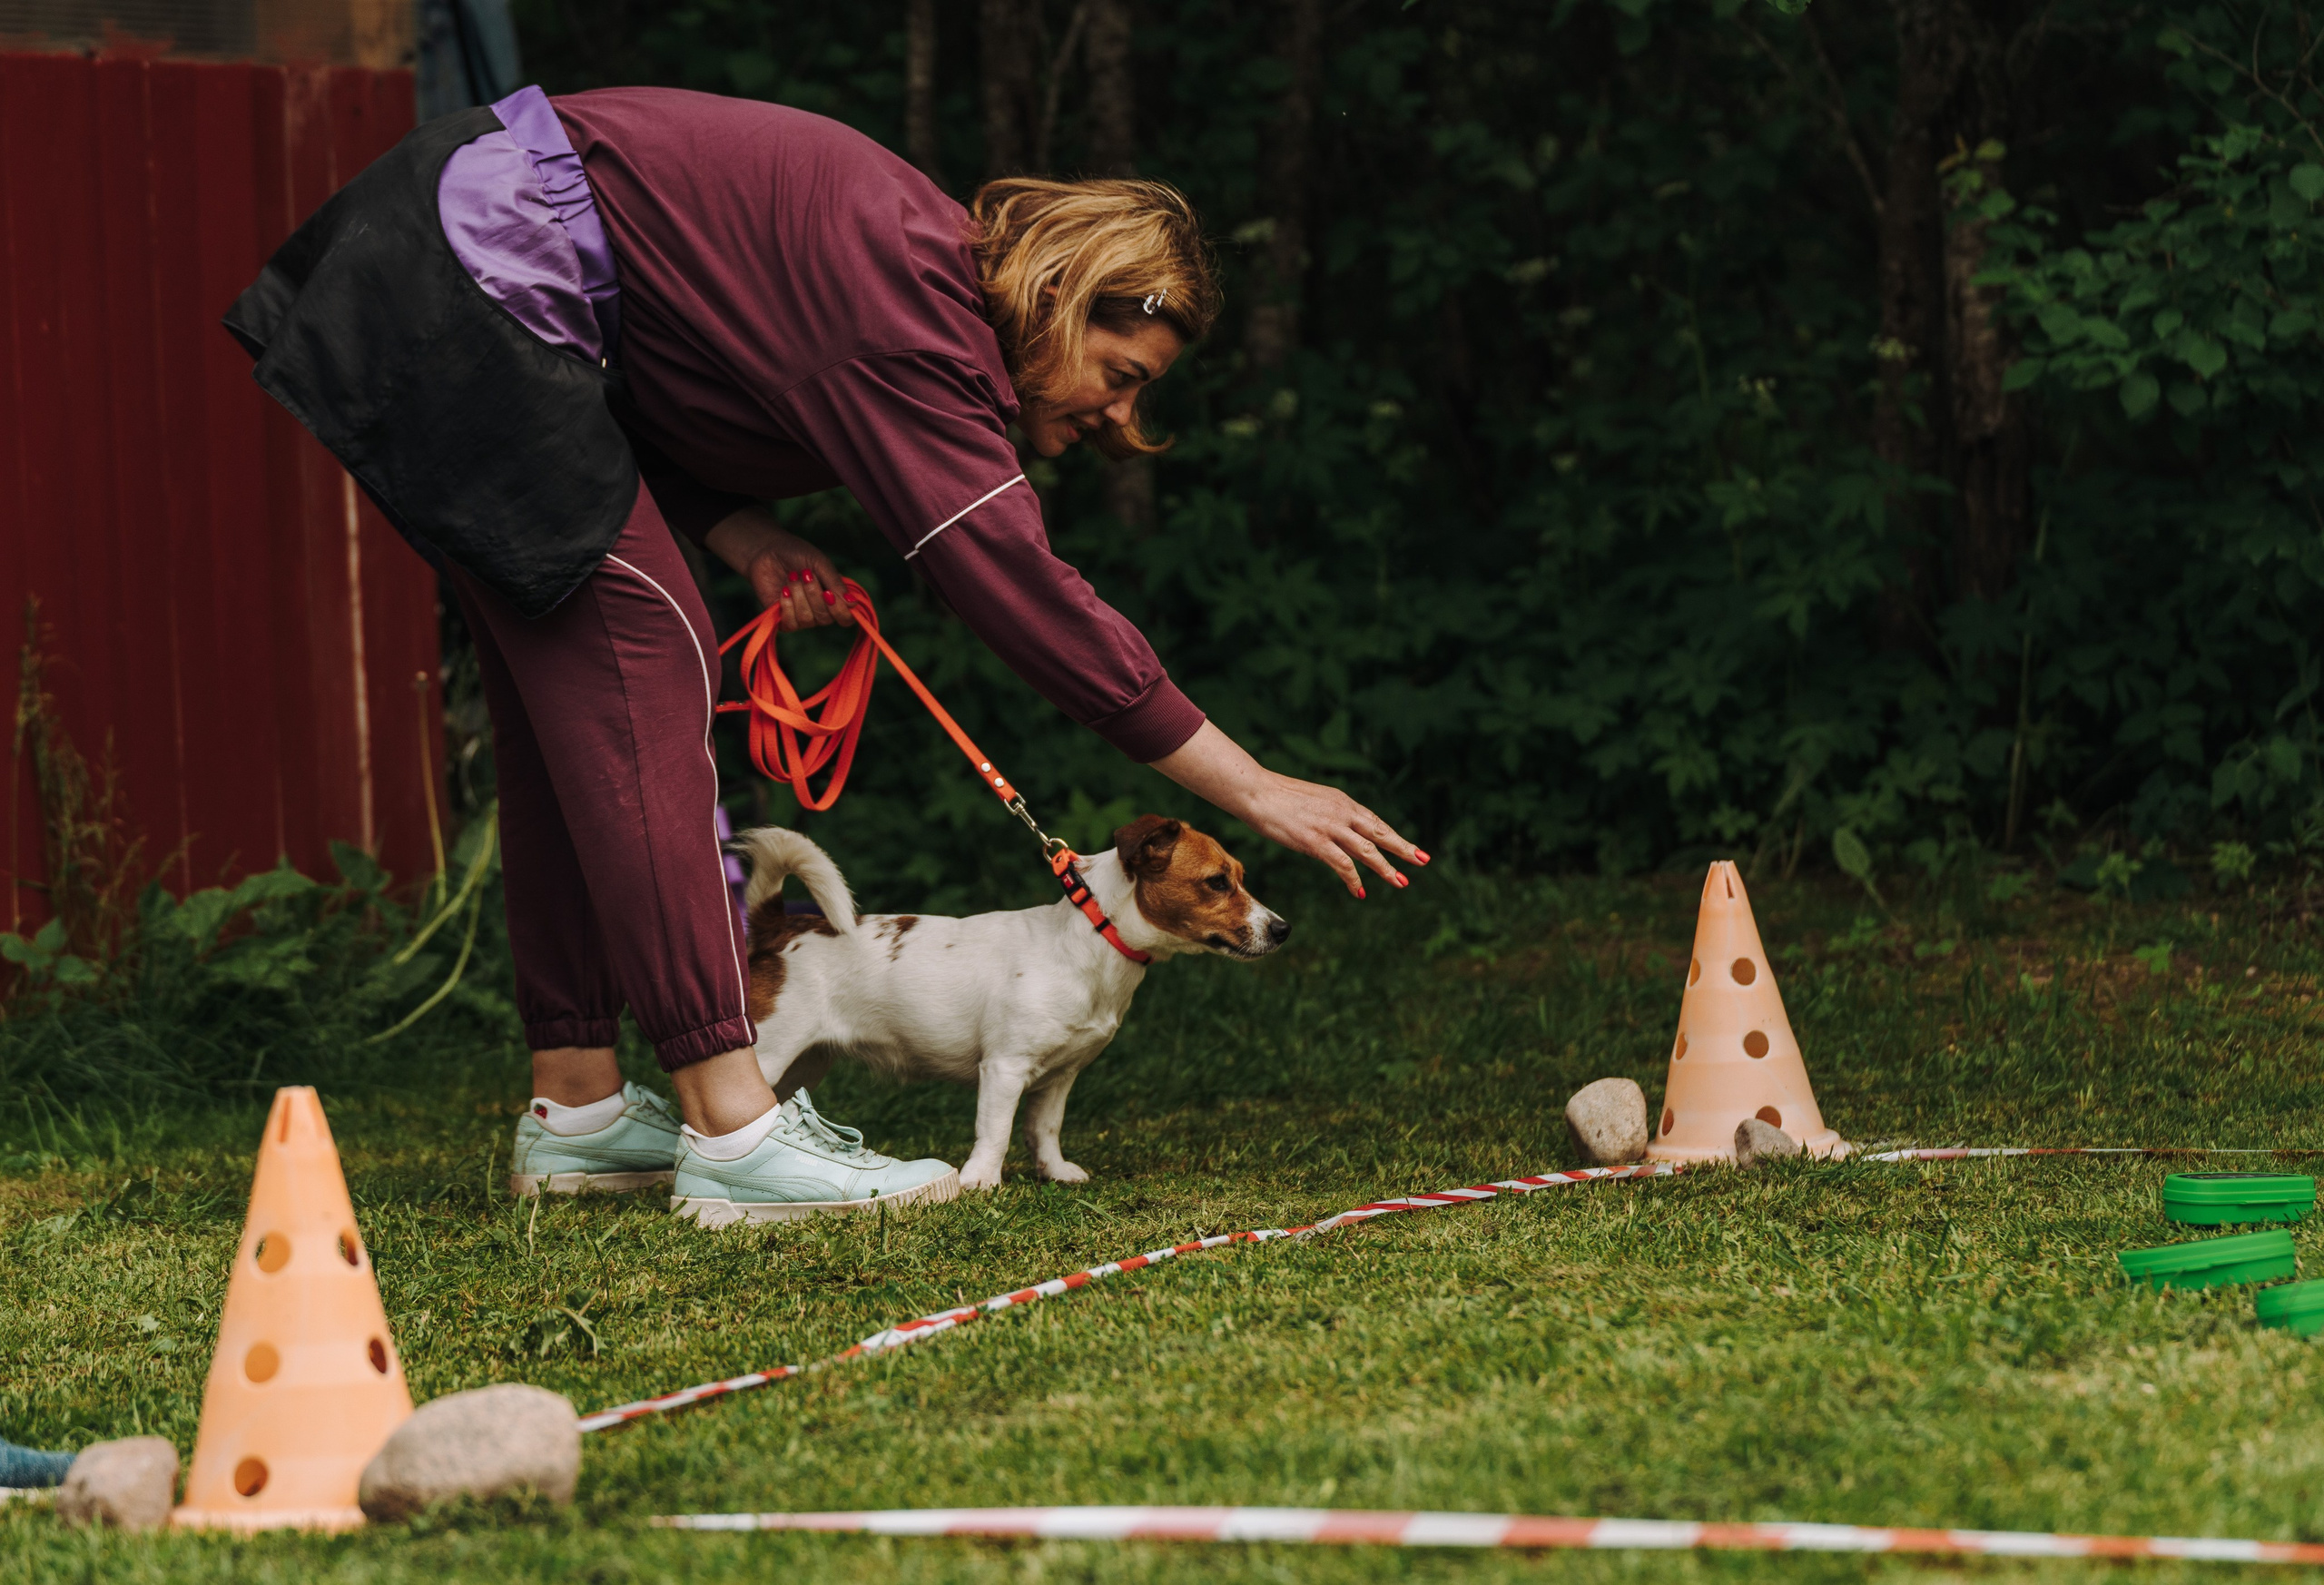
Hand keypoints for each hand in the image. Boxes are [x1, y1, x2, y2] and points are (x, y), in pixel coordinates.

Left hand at [703, 505, 852, 628]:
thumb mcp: (820, 564)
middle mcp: (820, 611)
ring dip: (799, 596)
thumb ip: (836, 584)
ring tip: (791, 577)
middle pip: (826, 619)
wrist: (767, 551)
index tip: (829, 593)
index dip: (841, 611)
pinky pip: (791, 623)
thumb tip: (853, 604)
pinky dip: (787, 605)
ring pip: (807, 619)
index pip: (846, 618)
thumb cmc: (796, 554)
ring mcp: (801, 616)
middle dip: (814, 595)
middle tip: (805, 574)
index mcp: (833, 597)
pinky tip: (783, 590)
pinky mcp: (783, 620)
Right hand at [1148, 722, 1426, 896]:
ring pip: (1367, 850)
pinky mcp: (1316, 841)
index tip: (1411, 848)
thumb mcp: (1310, 802)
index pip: (1374, 822)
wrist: (1256, 791)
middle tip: (1423, 861)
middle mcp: (1342, 812)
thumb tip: (1333, 833)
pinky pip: (1342, 864)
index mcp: (1341, 801)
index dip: (1393, 836)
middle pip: (1379, 833)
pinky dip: (1354, 879)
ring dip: (1386, 868)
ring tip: (1401, 882)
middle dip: (1403, 848)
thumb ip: (1327, 815)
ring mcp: (1330, 827)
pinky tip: (1360, 892)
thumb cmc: (1276, 797)